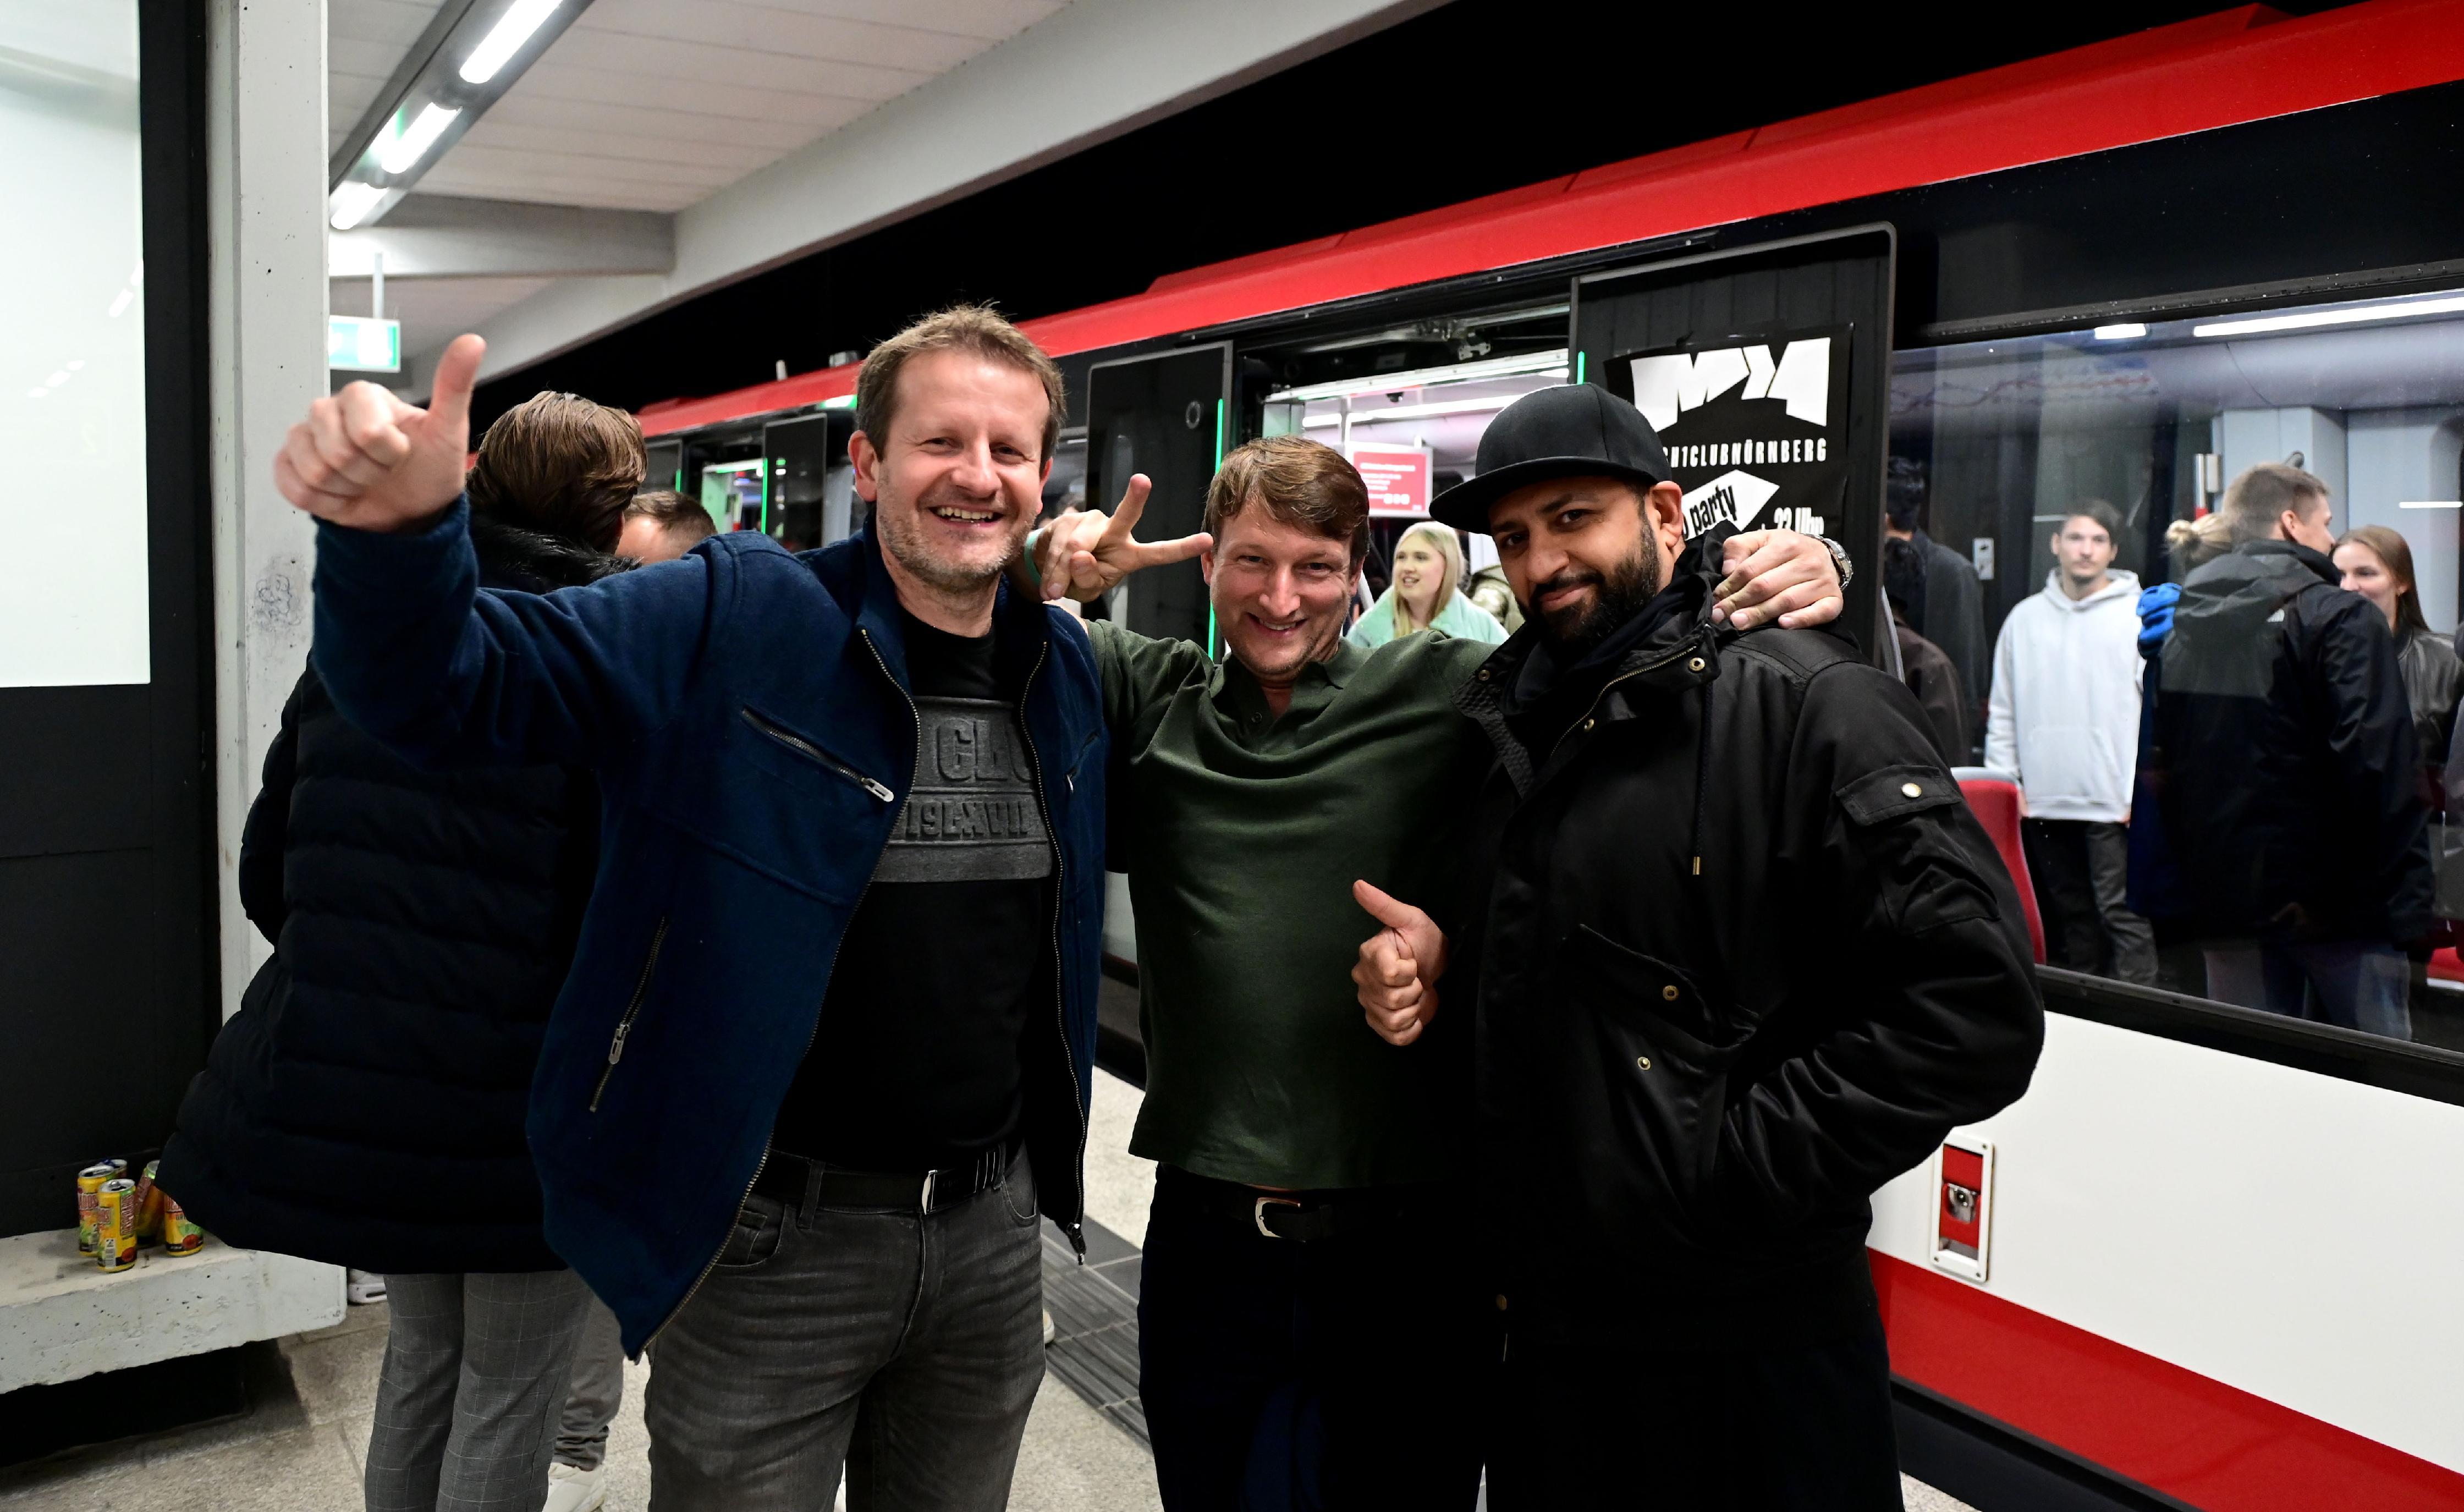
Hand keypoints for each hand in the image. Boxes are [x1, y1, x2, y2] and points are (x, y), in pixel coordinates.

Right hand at [274, 333, 483, 532]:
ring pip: (314, 471)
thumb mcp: (449, 431)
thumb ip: (454, 386)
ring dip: (347, 489)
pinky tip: (342, 494)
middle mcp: (328, 410)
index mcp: (363, 396)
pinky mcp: (289, 464)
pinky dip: (325, 502)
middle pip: (336, 451)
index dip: (387, 452)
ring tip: (364, 482)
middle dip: (368, 473)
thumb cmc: (428, 467)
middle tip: (383, 471)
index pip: (366, 430)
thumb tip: (472, 342)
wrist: (413, 509)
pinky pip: (296, 488)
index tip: (401, 454)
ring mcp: (305, 437)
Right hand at [1031, 474, 1210, 601]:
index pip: (1160, 553)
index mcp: (1131, 556)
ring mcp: (1091, 523)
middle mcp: (1115, 532)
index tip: (1207, 540)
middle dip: (1135, 498)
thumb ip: (1087, 579)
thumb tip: (1080, 555)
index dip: (1183, 548)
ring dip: (1063, 571)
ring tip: (1056, 588)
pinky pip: (1059, 546)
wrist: (1048, 568)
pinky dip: (1051, 568)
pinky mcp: (1068, 519)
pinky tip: (1049, 578)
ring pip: (1079, 545)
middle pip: (1126, 516)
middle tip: (1142, 480)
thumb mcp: (1086, 591)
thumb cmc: (1077, 579)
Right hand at [1351, 880, 1447, 1046]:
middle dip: (1414, 990)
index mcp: (1369, 954)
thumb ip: (1384, 906)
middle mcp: (1363, 980)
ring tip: (1416, 994)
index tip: (1414, 961)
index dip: (1409, 971)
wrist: (1438, 965)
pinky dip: (1411, 1029)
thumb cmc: (1424, 940)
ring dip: (1414, 1009)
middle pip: (1391, 999)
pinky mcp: (1380, 1024)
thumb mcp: (1411, 919)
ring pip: (1393, 1020)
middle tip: (1418, 978)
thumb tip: (1358, 885)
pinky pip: (1395, 1037)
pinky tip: (1415, 1015)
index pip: (1389, 975)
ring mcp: (1370, 1004)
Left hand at [1712, 530, 1841, 628]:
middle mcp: (1807, 561)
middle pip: (1766, 586)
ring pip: (1787, 601)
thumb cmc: (1787, 550)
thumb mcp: (1761, 539)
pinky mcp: (1834, 599)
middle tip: (1721, 616)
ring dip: (1761, 614)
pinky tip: (1782, 624)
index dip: (1729, 586)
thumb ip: (1739, 547)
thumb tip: (1727, 569)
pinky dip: (1801, 619)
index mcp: (1786, 544)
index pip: (1750, 569)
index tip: (1716, 599)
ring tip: (1739, 623)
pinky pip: (1819, 612)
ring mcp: (1823, 581)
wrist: (1824, 555)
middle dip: (1739, 603)